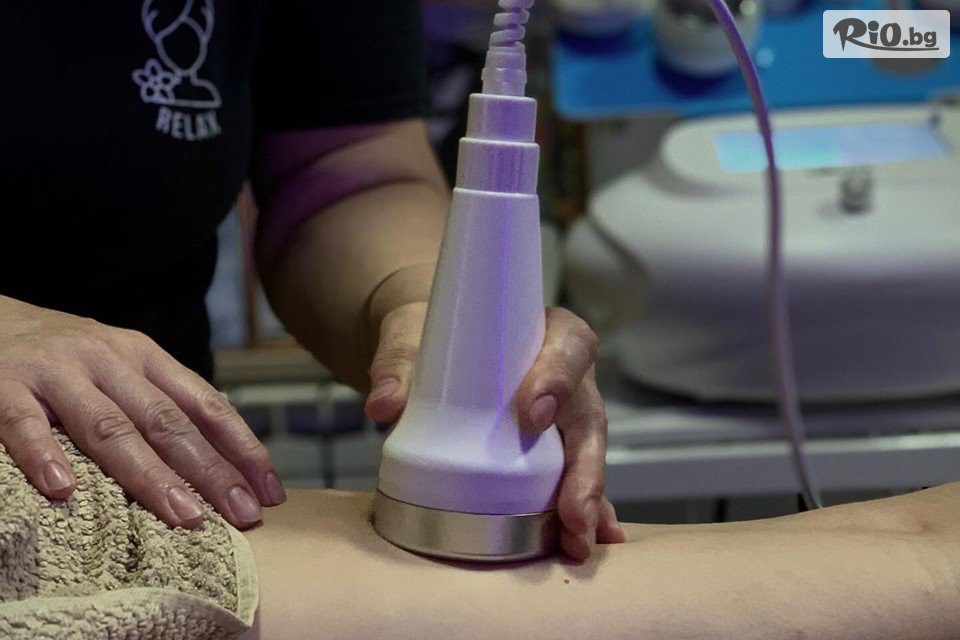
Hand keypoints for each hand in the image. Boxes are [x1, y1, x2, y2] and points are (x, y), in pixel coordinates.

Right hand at [0, 296, 284, 528]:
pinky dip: (44, 454)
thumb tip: (224, 461)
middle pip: (168, 422)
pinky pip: (23, 423)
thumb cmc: (68, 359)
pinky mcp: (3, 385)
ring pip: (110, 427)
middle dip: (211, 471)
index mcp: (145, 357)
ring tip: (184, 516)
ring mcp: (56, 371)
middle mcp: (108, 360)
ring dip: (150, 475)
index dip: (242, 447)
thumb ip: (162, 404)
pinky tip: (63, 490)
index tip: (271, 492)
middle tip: (243, 515)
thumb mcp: (122, 368)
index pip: (206, 404)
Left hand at [365, 302, 625, 559]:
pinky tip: (584, 541)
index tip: (532, 414)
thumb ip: (397, 365)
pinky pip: (574, 479)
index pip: (567, 348)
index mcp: (548, 333)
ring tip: (578, 540)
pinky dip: (582, 511)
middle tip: (572, 511)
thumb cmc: (433, 336)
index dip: (557, 380)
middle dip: (585, 468)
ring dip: (587, 501)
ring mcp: (564, 416)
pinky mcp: (553, 450)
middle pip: (588, 416)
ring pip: (586, 454)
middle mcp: (567, 374)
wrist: (427, 352)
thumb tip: (384, 404)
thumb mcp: (411, 339)